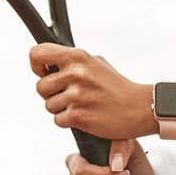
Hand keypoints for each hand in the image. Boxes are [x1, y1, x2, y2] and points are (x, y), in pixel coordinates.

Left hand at [30, 43, 152, 140]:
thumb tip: (47, 64)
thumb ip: (71, 61)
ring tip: (80, 105)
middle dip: (50, 94)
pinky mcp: (78, 116)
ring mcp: (77, 96)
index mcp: (78, 57)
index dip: (36, 65)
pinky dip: (68, 121)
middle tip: (68, 95)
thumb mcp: (95, 62)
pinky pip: (58, 120)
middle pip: (40, 86)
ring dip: (61, 109)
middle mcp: (76, 74)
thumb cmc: (117, 87)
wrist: (139, 107)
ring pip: (48, 105)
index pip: (38, 54)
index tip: (44, 73)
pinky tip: (84, 115)